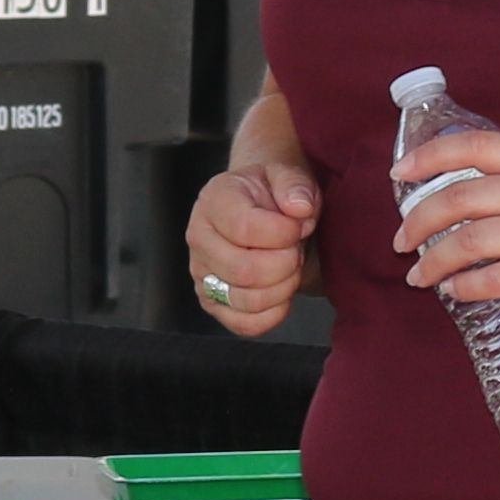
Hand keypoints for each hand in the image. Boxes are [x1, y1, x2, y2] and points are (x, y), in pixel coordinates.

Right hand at [186, 160, 320, 334]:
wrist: (265, 214)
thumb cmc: (273, 195)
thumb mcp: (287, 175)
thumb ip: (295, 185)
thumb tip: (299, 208)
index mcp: (214, 200)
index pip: (244, 228)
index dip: (283, 233)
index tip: (300, 225)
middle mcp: (199, 237)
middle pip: (244, 270)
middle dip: (286, 263)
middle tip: (295, 248)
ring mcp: (202, 273)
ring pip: (246, 299)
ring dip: (282, 288)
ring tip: (289, 267)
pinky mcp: (212, 302)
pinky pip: (244, 324)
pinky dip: (273, 314)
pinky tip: (282, 292)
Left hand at [390, 124, 499, 307]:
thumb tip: (459, 199)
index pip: (475, 146)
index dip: (430, 156)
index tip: (400, 172)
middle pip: (460, 197)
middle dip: (419, 221)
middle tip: (401, 241)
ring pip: (469, 241)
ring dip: (434, 261)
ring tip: (419, 275)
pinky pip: (495, 278)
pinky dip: (466, 286)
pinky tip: (455, 291)